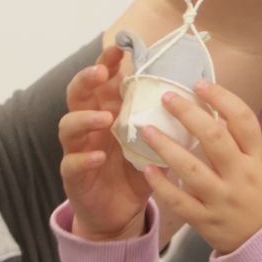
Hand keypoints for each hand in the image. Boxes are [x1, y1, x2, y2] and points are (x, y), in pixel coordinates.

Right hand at [58, 45, 151, 241]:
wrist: (119, 212)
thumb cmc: (135, 171)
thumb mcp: (151, 143)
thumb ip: (161, 121)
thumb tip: (192, 97)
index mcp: (108, 111)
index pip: (103, 81)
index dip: (107, 62)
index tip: (119, 48)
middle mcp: (89, 126)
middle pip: (78, 94)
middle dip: (86, 79)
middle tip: (101, 72)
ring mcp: (78, 149)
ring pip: (69, 125)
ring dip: (85, 118)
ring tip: (105, 118)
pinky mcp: (74, 175)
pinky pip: (72, 163)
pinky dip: (84, 158)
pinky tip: (97, 157)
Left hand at [139, 81, 261, 254]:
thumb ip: (244, 143)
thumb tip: (213, 110)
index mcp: (259, 158)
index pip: (242, 119)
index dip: (221, 98)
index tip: (200, 83)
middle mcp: (241, 176)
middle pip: (214, 138)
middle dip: (188, 114)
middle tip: (166, 97)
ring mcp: (223, 200)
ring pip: (190, 169)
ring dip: (166, 147)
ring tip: (146, 129)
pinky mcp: (208, 222)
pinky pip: (179, 201)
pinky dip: (161, 185)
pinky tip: (146, 168)